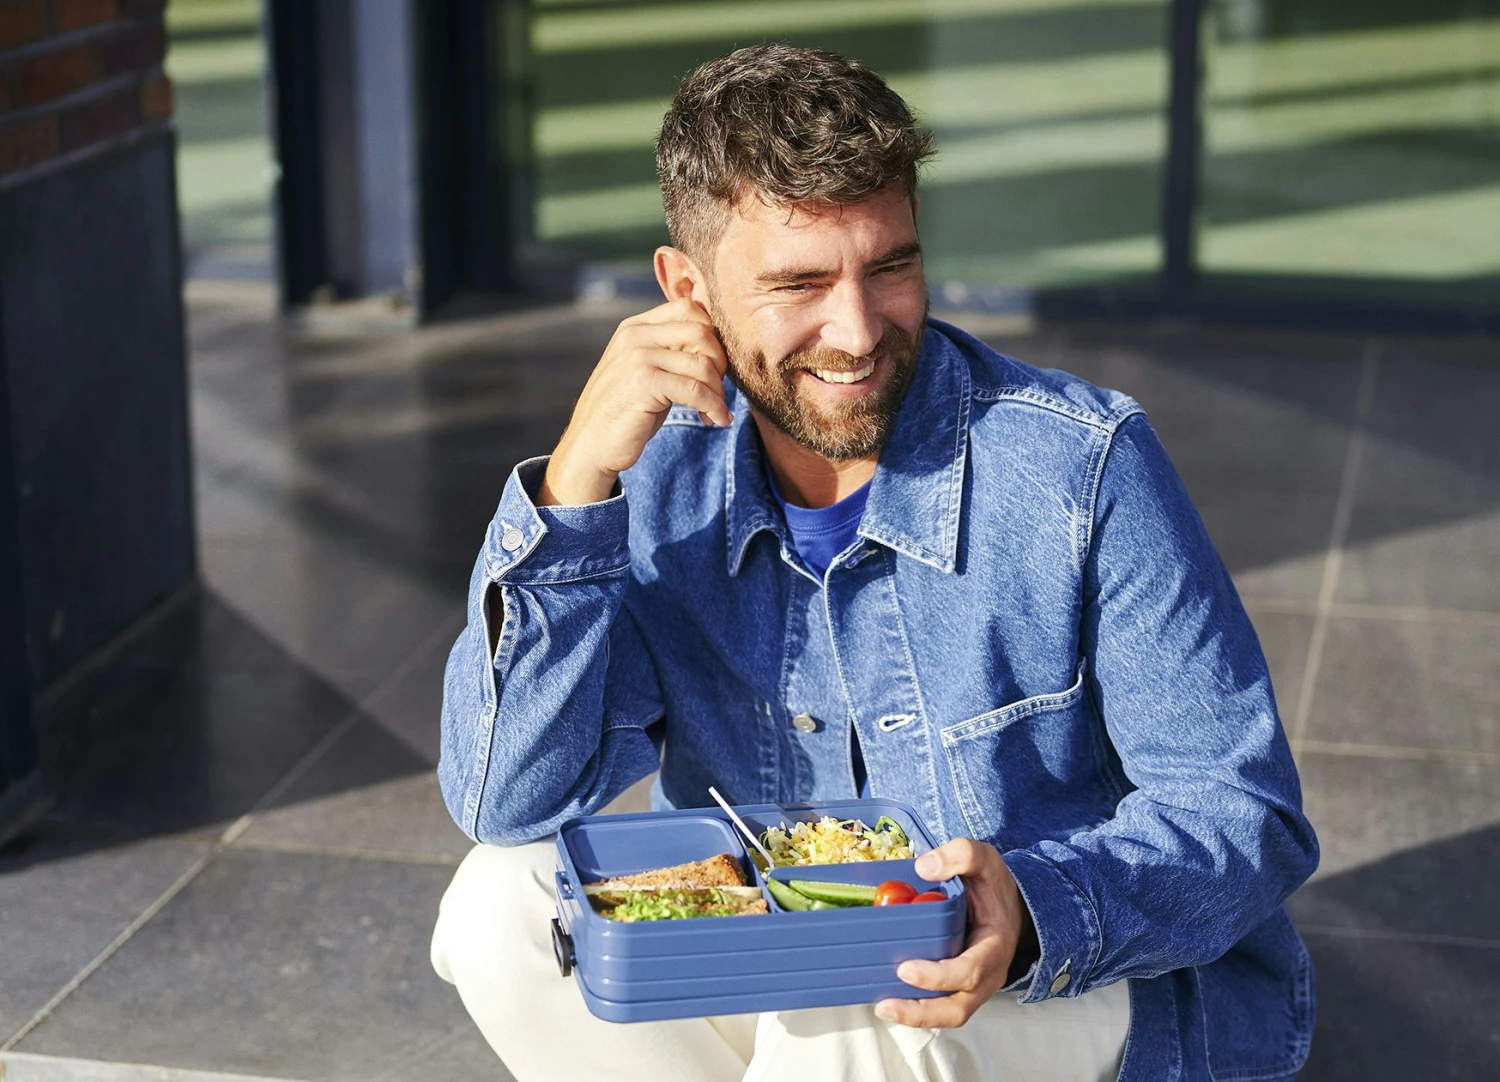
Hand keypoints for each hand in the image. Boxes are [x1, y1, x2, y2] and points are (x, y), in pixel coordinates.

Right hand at [540, 298, 730, 505]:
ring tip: (716, 411)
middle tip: (718, 390)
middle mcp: (635, 335)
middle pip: (701, 331)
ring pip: (702, 363)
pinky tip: (717, 419)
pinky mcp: (644, 382)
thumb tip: (717, 347)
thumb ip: (670, 351)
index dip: (712, 337)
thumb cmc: (624, 412)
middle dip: (720, 363)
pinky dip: (714, 406)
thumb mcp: (645, 371)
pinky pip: (696, 390)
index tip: (715, 367)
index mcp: (635, 327)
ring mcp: (637, 357)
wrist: (589, 445)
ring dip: (718, 391)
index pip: (689, 309)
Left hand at [874, 838, 1028, 1027]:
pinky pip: (941, 1006)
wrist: (1009, 905)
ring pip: (949, 1014)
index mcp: (994, 947)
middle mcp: (987, 975)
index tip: (906, 968)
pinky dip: (917, 1008)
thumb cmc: (993, 885)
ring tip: (883, 1008)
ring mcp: (974, 986)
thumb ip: (960, 855)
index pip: (971, 971)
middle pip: (958, 1008)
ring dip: (916, 1016)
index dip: (939, 976)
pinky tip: (889, 999)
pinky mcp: (959, 987)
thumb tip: (924, 868)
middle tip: (887, 1003)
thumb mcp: (984, 859)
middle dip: (922, 1010)